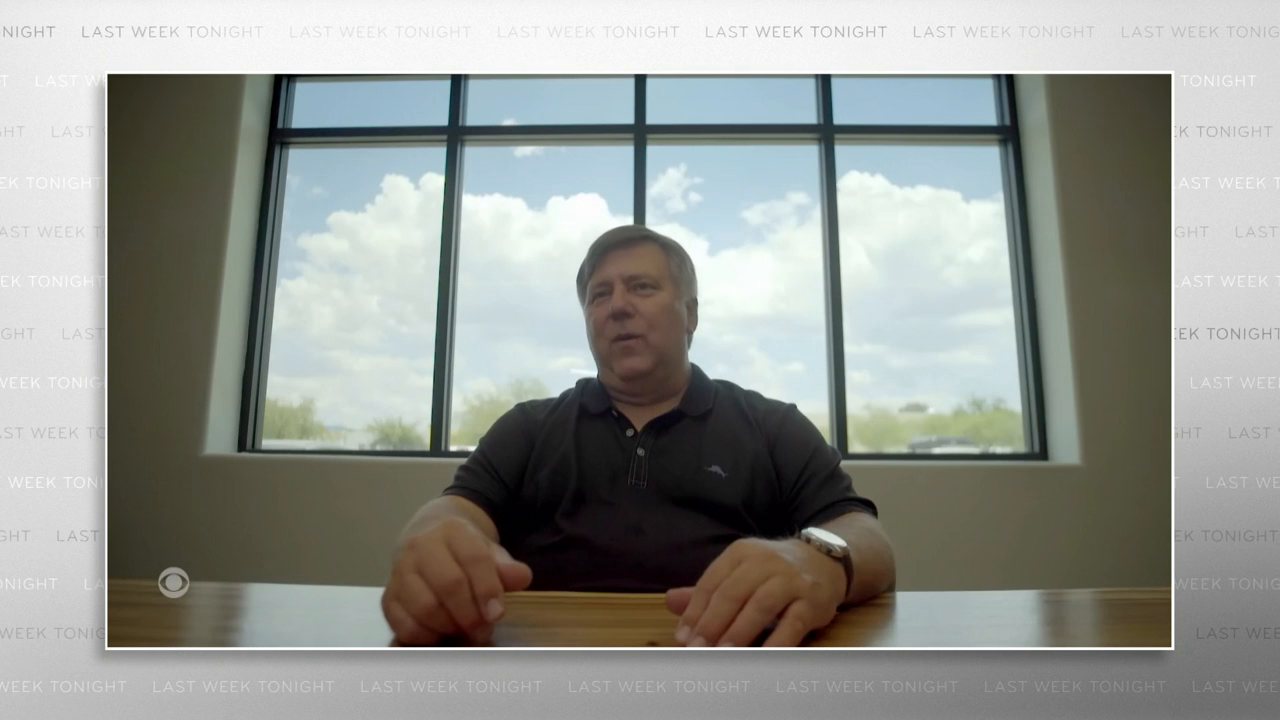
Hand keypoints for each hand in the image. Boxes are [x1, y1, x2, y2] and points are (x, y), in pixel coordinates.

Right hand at [381, 517, 531, 645]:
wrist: (428, 533)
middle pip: (449, 585)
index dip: (488, 590)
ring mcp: (399, 571)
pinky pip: (401, 623)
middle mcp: (421, 547)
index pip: (474, 560)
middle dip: (470, 614)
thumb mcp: (488, 549)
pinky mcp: (387, 595)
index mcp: (453, 531)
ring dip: (449, 626)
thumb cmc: (464, 549)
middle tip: (482, 630)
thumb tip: (522, 577)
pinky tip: (440, 633)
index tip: (497, 614)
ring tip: (463, 631)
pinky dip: (424, 635)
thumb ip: (506, 566)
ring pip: (424, 607)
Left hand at [665, 537, 844, 646]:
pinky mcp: (812, 600)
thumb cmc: (772, 572)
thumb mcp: (739, 571)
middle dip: (711, 623)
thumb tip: (670, 601)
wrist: (824, 560)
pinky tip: (761, 656)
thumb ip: (707, 589)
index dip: (694, 612)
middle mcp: (765, 561)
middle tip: (697, 648)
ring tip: (722, 652)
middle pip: (732, 593)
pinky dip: (776, 641)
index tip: (682, 637)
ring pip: (760, 606)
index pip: (711, 583)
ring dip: (738, 631)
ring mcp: (791, 580)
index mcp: (741, 553)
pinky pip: (792, 623)